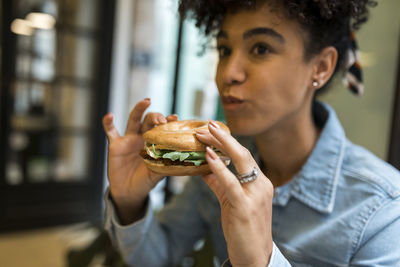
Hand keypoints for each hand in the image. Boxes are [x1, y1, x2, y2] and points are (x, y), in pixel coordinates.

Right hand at [102, 98, 177, 223]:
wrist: (128, 192)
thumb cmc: (145, 181)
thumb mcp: (157, 173)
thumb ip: (166, 165)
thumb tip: (185, 162)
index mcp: (155, 143)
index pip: (162, 128)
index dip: (169, 121)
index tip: (175, 117)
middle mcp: (143, 137)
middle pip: (149, 120)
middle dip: (156, 117)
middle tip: (162, 120)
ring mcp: (129, 139)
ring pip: (134, 119)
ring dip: (139, 109)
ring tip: (146, 102)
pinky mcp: (115, 145)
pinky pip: (110, 131)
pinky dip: (108, 123)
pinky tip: (109, 116)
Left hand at [196, 120, 273, 266]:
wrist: (255, 255)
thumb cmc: (243, 228)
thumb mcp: (231, 202)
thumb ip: (220, 184)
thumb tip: (204, 169)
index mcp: (260, 182)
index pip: (242, 155)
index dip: (226, 141)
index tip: (212, 129)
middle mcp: (261, 185)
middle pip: (242, 153)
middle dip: (223, 137)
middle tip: (207, 124)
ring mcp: (256, 195)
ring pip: (240, 161)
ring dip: (220, 145)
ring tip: (204, 133)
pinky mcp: (246, 207)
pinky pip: (232, 183)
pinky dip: (219, 168)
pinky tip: (208, 156)